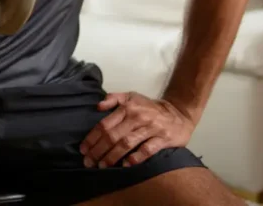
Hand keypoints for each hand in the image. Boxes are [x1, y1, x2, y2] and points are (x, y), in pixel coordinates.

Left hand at [79, 92, 195, 167]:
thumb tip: (97, 106)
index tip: (83, 149)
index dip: (92, 138)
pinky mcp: (163, 138)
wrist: (179, 112)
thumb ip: (114, 99)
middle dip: (98, 150)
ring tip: (102, 166)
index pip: (105, 124)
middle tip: (89, 162)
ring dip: (112, 156)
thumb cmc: (150, 107)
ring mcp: (151, 128)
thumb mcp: (132, 96)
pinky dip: (136, 157)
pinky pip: (147, 149)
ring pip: (127, 143)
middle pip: (113, 136)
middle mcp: (137, 117)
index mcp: (128, 107)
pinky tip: (125, 165)